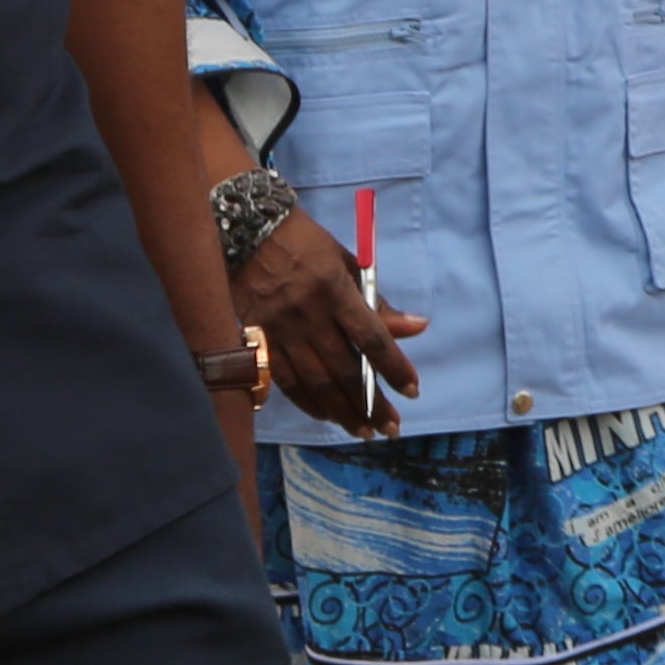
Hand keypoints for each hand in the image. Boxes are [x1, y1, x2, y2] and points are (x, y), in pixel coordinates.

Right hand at [232, 208, 427, 431]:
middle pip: (345, 370)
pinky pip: (286, 381)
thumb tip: (416, 327)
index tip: (412, 390)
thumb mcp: (347, 263)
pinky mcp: (260, 339)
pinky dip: (308, 402)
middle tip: (391, 428)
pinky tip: (326, 416)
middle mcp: (309, 315)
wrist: (247, 232)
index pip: (371, 338)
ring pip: (316, 383)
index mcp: (336, 290)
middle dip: (371, 404)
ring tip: (363, 432)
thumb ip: (377, 301)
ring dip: (342, 412)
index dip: (393, 367)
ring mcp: (282, 331)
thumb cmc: (306, 244)